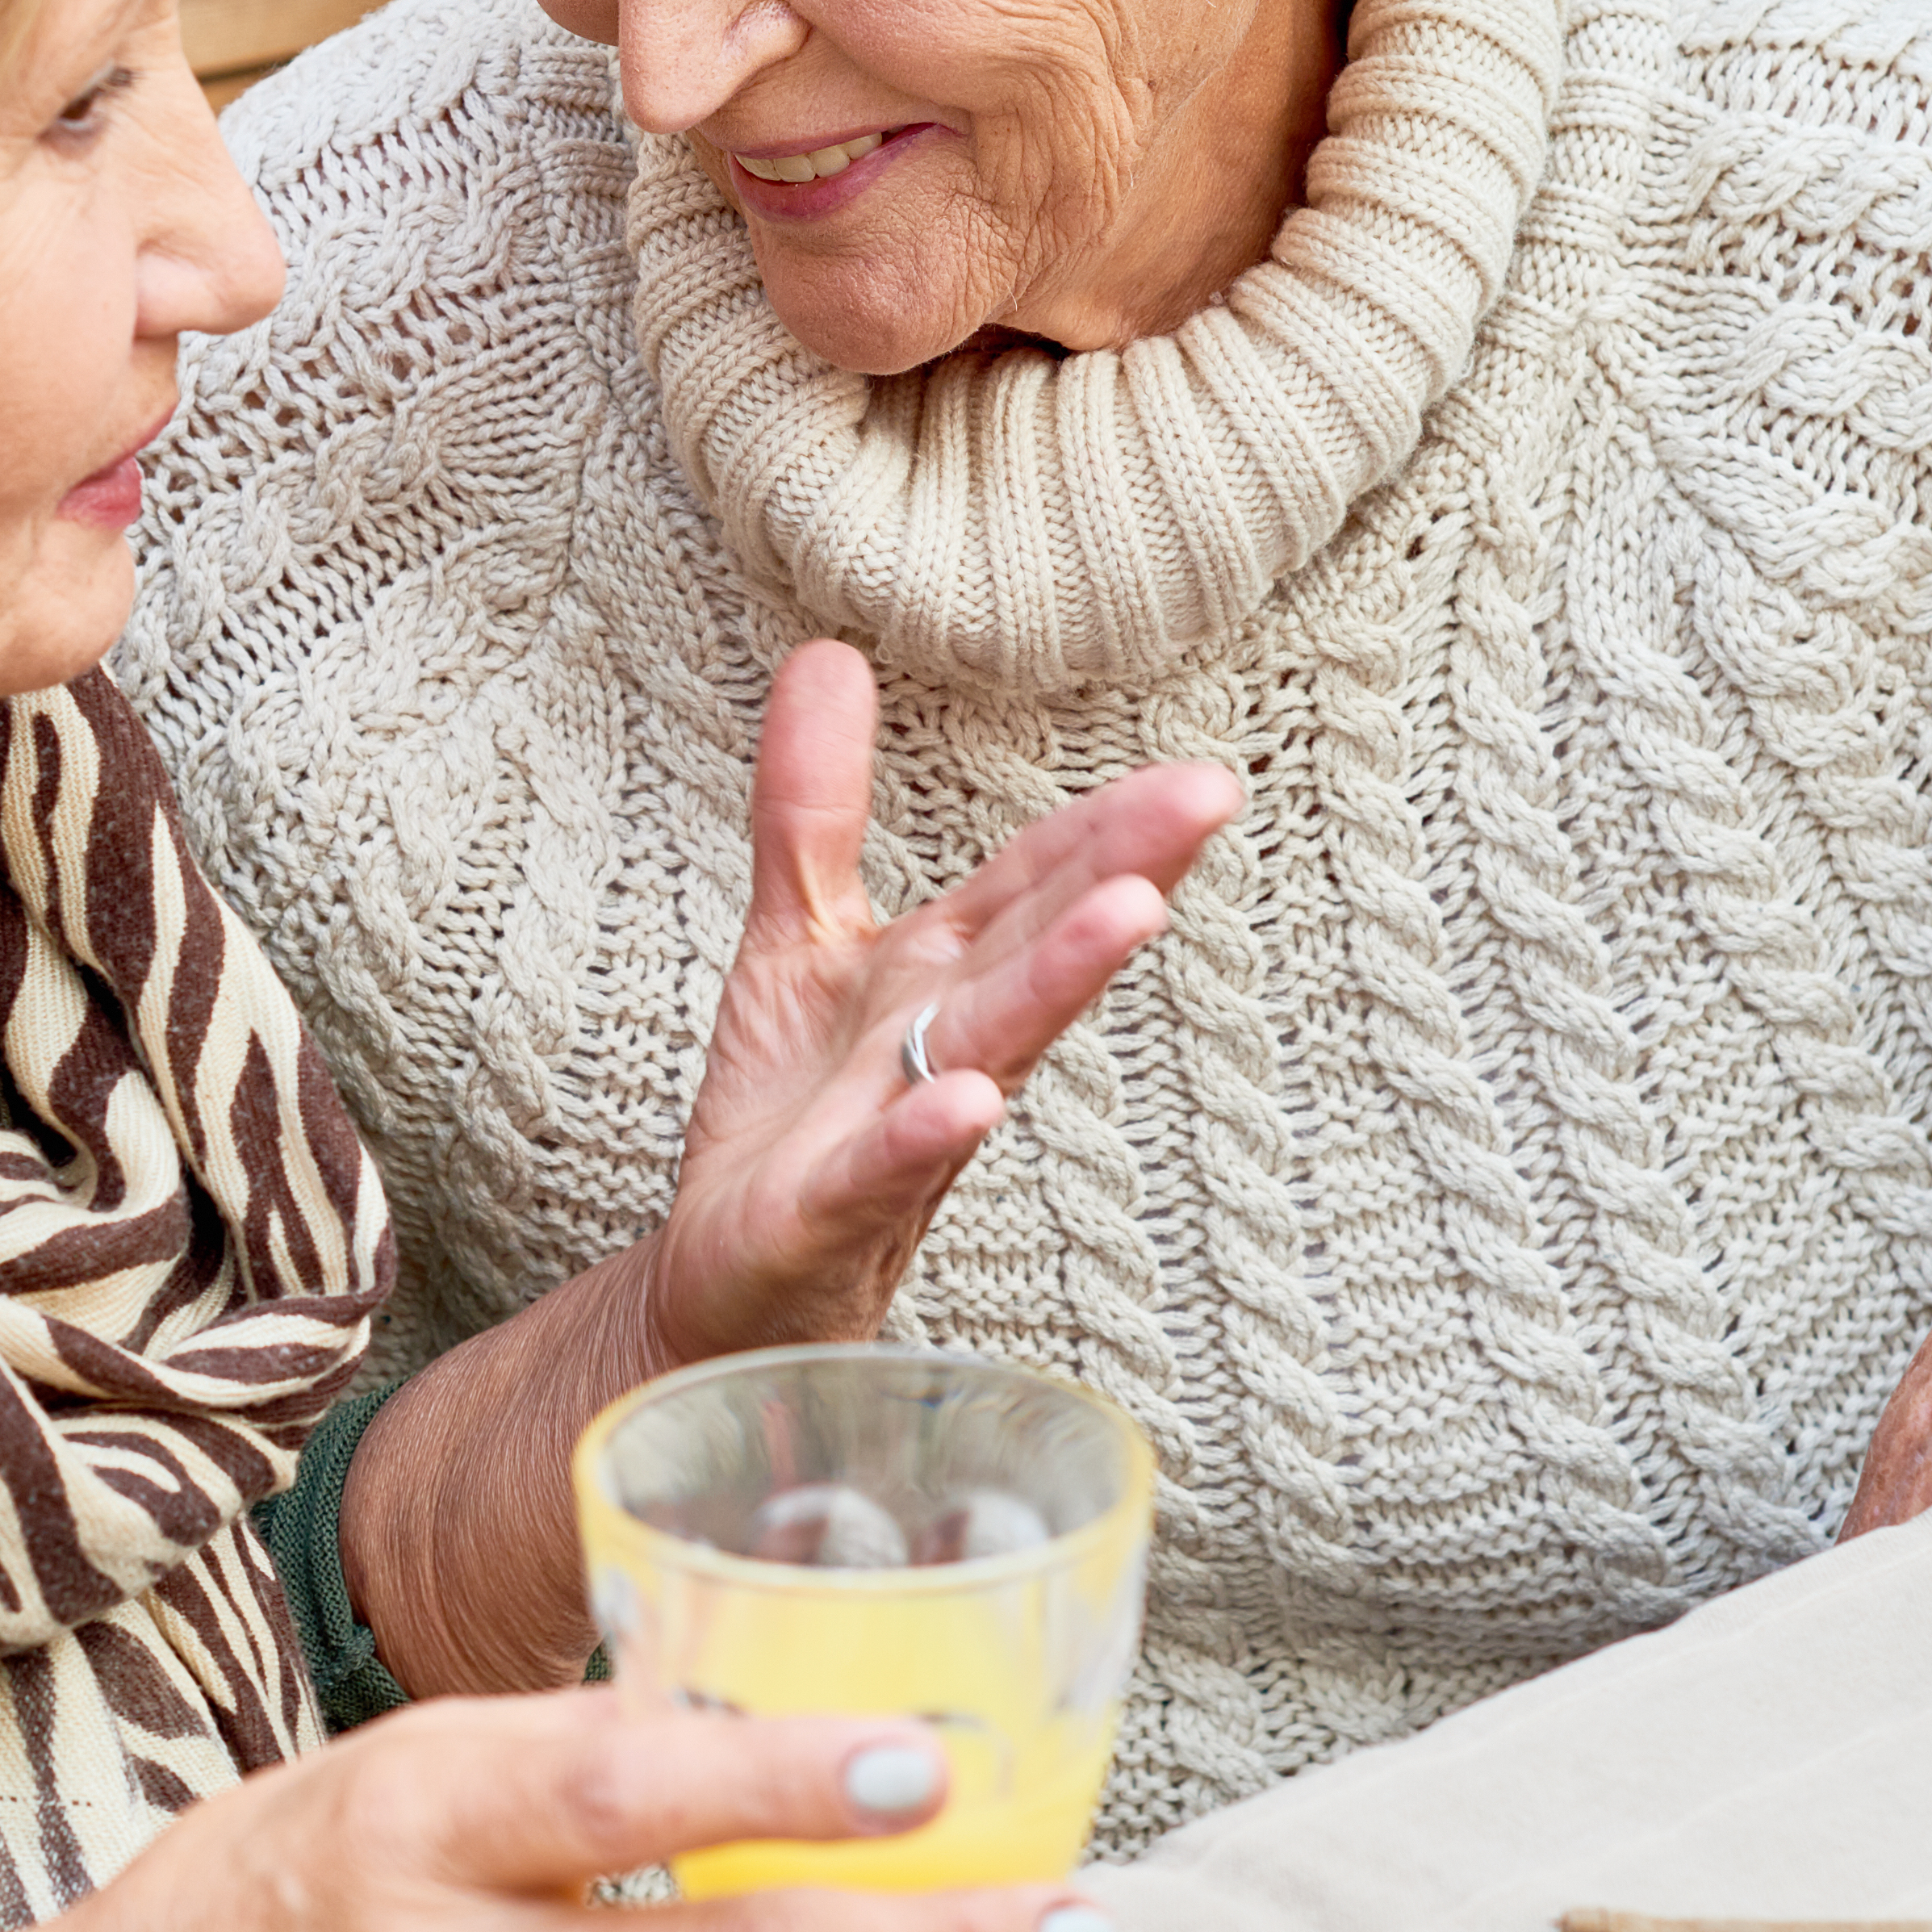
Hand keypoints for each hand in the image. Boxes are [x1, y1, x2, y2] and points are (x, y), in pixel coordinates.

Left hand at [649, 642, 1238, 1365]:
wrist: (726, 1276)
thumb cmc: (792, 1115)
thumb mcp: (798, 934)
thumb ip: (813, 804)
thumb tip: (832, 655)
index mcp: (943, 977)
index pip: (1036, 886)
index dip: (1110, 827)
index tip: (1202, 777)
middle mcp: (943, 1047)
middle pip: (1038, 948)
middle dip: (1121, 873)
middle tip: (1205, 802)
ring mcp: (898, 1131)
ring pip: (990, 1045)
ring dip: (1058, 981)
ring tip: (1126, 916)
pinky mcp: (827, 1210)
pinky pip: (883, 1166)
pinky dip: (924, 1132)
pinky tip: (966, 1103)